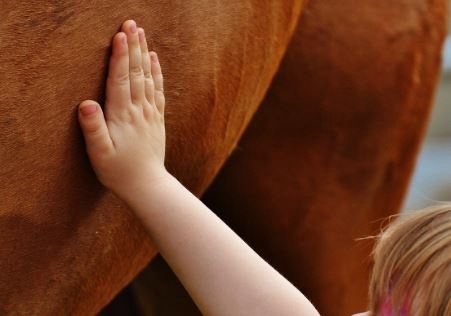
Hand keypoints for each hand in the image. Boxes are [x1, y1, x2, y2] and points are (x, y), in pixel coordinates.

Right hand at [78, 20, 166, 199]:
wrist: (147, 184)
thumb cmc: (119, 171)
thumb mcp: (100, 154)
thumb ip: (93, 129)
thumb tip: (85, 103)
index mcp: (123, 115)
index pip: (121, 80)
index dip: (120, 57)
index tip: (120, 35)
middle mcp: (139, 110)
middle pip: (136, 73)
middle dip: (133, 47)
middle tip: (131, 23)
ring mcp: (150, 113)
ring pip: (148, 78)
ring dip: (144, 54)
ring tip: (142, 34)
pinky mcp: (156, 119)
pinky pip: (158, 91)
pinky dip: (156, 73)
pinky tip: (154, 59)